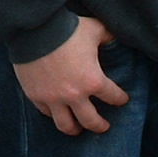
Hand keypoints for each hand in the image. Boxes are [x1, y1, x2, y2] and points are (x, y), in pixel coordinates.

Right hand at [12, 16, 128, 135]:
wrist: (34, 28)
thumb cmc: (66, 28)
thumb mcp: (94, 29)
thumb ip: (107, 36)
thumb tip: (114, 37)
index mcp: (93, 80)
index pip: (113, 96)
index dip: (120, 98)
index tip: (122, 99)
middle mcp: (74, 95)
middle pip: (91, 121)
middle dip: (100, 126)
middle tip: (104, 126)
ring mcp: (53, 98)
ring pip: (66, 125)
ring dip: (74, 129)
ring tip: (77, 128)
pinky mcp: (36, 95)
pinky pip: (46, 112)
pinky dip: (53, 113)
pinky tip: (56, 112)